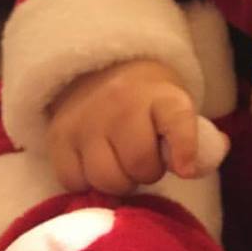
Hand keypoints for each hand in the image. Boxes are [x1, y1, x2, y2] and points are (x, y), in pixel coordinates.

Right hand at [46, 58, 202, 195]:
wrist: (101, 68)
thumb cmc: (147, 97)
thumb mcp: (176, 105)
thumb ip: (191, 137)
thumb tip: (193, 169)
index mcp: (160, 94)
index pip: (176, 119)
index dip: (184, 146)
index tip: (185, 169)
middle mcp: (121, 102)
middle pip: (139, 165)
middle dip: (147, 172)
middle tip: (145, 160)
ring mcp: (86, 119)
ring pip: (106, 179)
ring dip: (119, 181)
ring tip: (121, 163)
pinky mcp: (58, 135)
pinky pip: (74, 182)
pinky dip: (87, 182)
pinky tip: (96, 163)